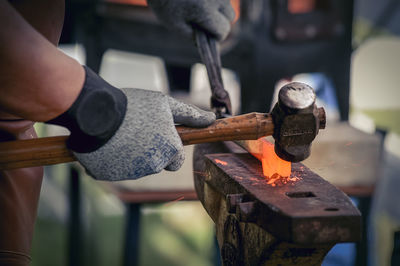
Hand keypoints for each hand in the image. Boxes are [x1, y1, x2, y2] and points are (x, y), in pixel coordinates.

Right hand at [47, 67, 215, 180]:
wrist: (96, 112)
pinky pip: (115, 170)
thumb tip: (211, 119)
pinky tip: (107, 143)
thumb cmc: (134, 105)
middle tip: (136, 133)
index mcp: (170, 149)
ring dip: (131, 156)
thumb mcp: (165, 104)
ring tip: (120, 135)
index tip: (158, 137)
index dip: (169, 149)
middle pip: (156, 164)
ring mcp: (131, 172)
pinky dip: (113, 160)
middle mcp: (154, 165)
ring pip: (136, 168)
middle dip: (150, 153)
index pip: (177, 160)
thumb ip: (190, 115)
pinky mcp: (111, 176)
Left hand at [147, 0, 234, 40]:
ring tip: (202, 9)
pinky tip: (201, 1)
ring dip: (219, 9)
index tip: (209, 37)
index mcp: (205, 11)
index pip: (223, 30)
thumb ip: (192, 37)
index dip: (217, 37)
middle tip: (206, 23)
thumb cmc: (164, 3)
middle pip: (230, 16)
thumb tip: (207, 42)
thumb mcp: (175, 25)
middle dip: (221, 22)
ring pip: (227, 4)